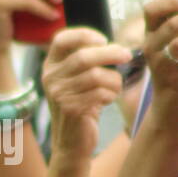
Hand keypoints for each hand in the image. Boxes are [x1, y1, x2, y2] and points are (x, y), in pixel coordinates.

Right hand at [42, 27, 131, 158]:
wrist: (72, 142)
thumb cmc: (81, 105)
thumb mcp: (78, 79)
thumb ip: (88, 61)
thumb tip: (116, 46)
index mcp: (51, 65)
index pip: (62, 39)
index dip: (84, 34)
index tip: (104, 40)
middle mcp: (50, 77)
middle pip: (83, 56)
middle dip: (110, 53)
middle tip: (127, 55)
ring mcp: (58, 93)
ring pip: (95, 76)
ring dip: (113, 81)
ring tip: (115, 88)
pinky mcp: (70, 108)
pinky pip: (99, 93)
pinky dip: (110, 95)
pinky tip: (107, 100)